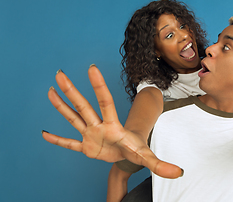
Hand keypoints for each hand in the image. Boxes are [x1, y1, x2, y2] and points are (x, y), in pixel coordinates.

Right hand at [42, 65, 181, 178]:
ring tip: (50, 90)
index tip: (92, 68)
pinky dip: (57, 140)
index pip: (105, 102)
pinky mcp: (85, 147)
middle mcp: (99, 126)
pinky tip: (44, 134)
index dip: (99, 86)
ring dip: (60, 106)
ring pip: (73, 118)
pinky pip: (69, 143)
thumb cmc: (135, 149)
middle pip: (83, 106)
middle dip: (71, 91)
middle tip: (59, 74)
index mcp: (112, 125)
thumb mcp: (147, 157)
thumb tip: (179, 173)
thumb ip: (160, 164)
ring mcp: (90, 135)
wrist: (127, 154)